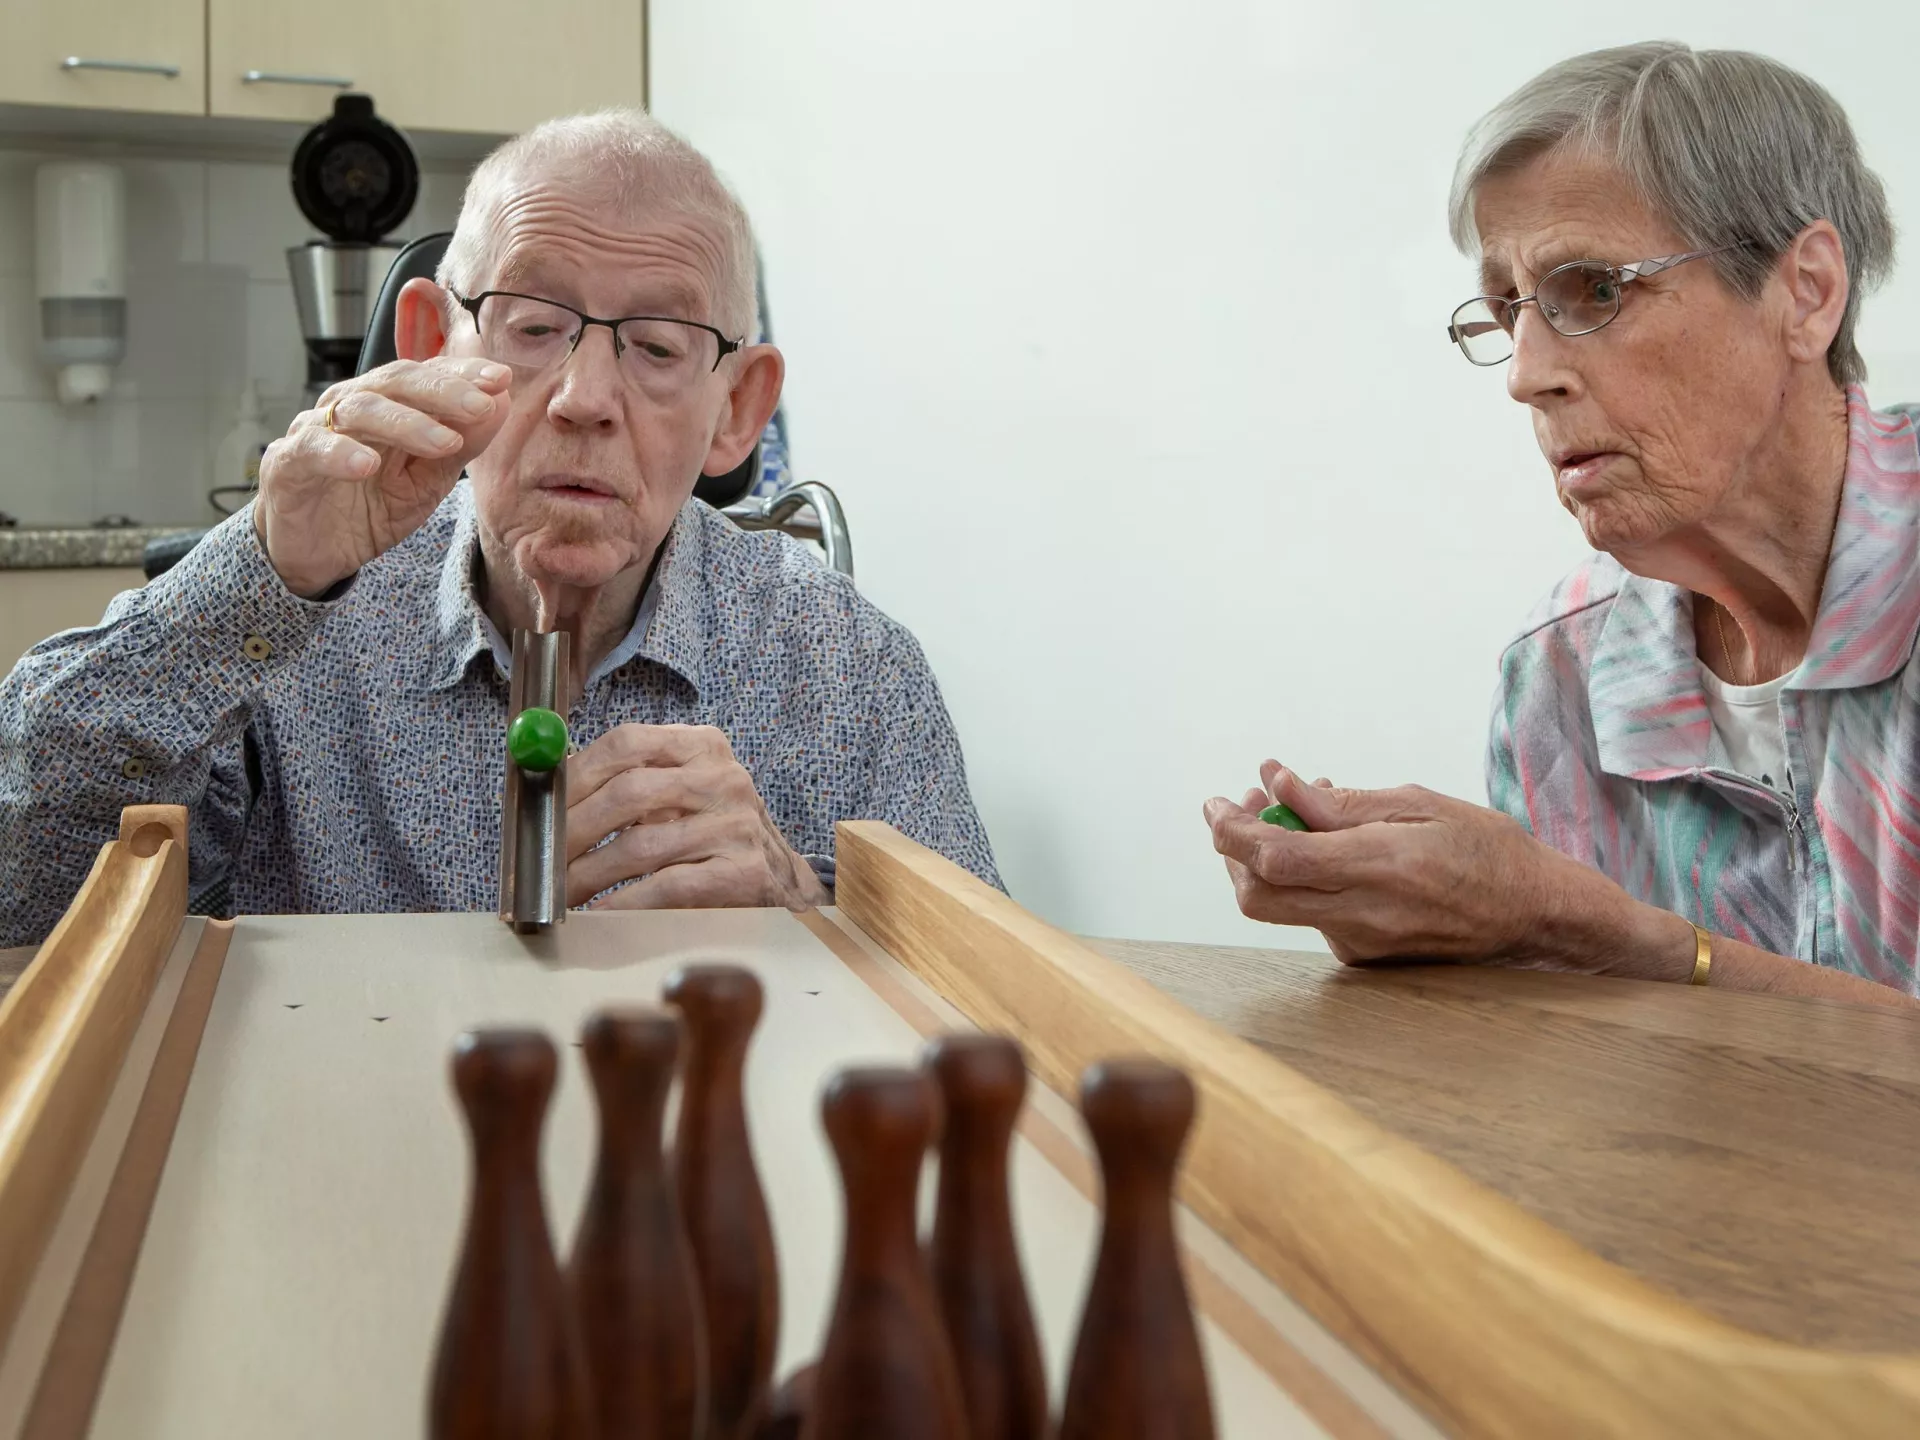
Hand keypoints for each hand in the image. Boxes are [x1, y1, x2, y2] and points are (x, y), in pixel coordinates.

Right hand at [253, 357, 511, 596]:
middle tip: (480, 406)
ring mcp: (315, 430)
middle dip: (442, 392)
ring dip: (406, 424)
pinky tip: (367, 465)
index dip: (461, 374)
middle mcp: (349, 406)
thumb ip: (459, 445)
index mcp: (385, 404)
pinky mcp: (285, 463)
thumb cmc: (369, 508)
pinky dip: (340, 454)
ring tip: (443, 441)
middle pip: (395, 382)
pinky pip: (312, 450)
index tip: (501, 378)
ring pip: (360, 410)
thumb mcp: (427, 481)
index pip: (424, 375)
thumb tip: (501, 402)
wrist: (316, 554)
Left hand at [565, 724, 829, 909]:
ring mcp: (738, 825)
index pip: (627, 742)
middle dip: (572, 831)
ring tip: (560, 893)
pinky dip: (622, 903)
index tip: (541, 805)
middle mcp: (725, 779)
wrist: (780, 882)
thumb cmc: (712, 837)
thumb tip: (547, 788)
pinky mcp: (744, 872)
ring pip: (640, 846)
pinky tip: (598, 913)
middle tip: (539, 861)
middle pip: (629, 794)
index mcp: (703, 746)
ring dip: (588, 875)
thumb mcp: (680, 794)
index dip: (575, 773)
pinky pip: (666, 887)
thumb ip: (629, 783)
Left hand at [1203, 760, 1588, 965]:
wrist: (1536, 917)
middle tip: (1240, 807)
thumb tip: (1278, 782)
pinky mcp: (1364, 959)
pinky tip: (1328, 848)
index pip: (1275, 856)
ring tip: (1291, 812)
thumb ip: (1340, 801)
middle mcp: (1363, 914)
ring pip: (1281, 906)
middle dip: (1232, 851)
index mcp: (1379, 866)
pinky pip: (1312, 916)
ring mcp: (1361, 943)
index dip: (1231, 831)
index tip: (1216, 804)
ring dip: (1267, 860)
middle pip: (1257, 895)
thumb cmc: (1487, 849)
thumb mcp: (1418, 804)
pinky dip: (1303, 879)